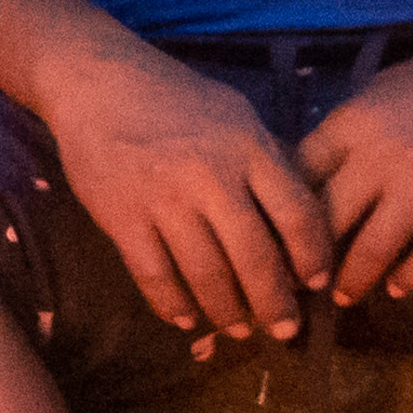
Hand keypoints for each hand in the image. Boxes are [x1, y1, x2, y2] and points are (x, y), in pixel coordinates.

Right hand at [39, 46, 333, 339]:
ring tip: (239, 329)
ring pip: (205, 273)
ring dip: (226, 310)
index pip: (297, 215)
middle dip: (274, 302)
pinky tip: (185, 317)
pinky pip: (152, 273)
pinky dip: (171, 302)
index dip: (312, 257)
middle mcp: (210, 177)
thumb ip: (267, 162)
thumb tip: (298, 218)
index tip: (315, 283)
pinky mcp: (121, 216)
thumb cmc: (174, 98)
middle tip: (284, 330)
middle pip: (255, 256)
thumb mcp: (236, 115)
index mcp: (248, 150)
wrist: (97, 83)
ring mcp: (163, 199)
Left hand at [299, 35, 412, 303]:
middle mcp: (379, 156)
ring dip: (354, 280)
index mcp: (348, 126)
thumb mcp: (373, 97)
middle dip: (305, 261)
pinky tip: (399, 288)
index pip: (297, 182)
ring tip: (343, 296)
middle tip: (295, 286)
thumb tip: (301, 182)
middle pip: (326, 222)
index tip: (268, 245)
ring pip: (375, 249)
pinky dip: (412, 278)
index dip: (277, 218)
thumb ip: (341, 138)